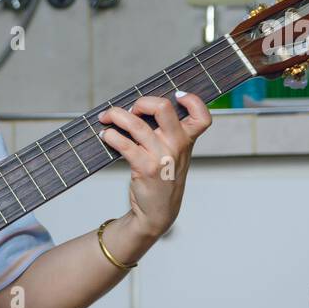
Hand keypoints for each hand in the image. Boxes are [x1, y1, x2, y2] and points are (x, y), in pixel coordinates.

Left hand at [98, 92, 212, 237]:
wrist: (158, 211)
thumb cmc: (163, 178)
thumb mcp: (174, 155)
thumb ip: (167, 133)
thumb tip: (138, 108)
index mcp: (188, 140)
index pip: (202, 116)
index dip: (191, 100)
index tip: (176, 96)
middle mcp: (177, 146)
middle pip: (163, 108)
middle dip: (141, 102)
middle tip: (130, 109)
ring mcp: (162, 157)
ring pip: (136, 124)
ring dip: (116, 116)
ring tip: (106, 118)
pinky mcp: (145, 168)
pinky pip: (124, 144)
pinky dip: (111, 136)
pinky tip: (106, 136)